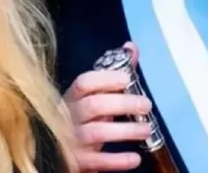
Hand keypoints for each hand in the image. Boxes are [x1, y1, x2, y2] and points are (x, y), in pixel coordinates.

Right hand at [64, 42, 152, 171]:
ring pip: (96, 132)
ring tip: (147, 129)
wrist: (61, 155)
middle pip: (93, 105)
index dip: (105, 79)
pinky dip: (116, 160)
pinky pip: (96, 161)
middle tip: (146, 104)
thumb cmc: (83, 121)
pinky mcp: (75, 161)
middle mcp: (68, 116)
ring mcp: (70, 139)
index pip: (83, 83)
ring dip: (125, 131)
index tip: (127, 78)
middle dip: (122, 103)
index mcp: (72, 98)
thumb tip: (131, 47)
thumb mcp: (96, 97)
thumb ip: (114, 73)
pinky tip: (135, 159)